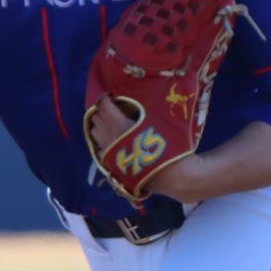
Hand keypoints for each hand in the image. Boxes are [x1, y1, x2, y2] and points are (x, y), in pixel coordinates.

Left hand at [88, 94, 207, 202]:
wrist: (174, 177)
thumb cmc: (171, 145)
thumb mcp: (162, 120)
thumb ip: (147, 106)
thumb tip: (140, 93)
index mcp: (120, 126)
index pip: (103, 106)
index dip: (106, 97)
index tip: (113, 93)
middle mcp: (110, 139)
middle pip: (96, 117)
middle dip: (103, 109)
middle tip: (116, 105)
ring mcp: (109, 153)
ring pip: (96, 132)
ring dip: (102, 124)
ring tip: (115, 121)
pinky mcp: (112, 165)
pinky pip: (100, 147)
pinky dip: (104, 139)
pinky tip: (117, 137)